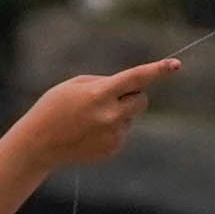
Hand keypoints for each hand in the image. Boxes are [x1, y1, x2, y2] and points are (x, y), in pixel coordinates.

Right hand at [17, 57, 179, 169]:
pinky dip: (111, 130)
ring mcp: (113, 135)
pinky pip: (122, 132)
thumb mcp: (73, 86)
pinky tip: (88, 134)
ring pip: (130, 117)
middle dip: (133, 94)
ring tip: (87, 120)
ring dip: (117, 114)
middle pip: (141, 99)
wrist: (38, 144)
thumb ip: (105, 83)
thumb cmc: (53, 108)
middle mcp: (110, 115)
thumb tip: (132, 88)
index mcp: (99, 94)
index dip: (157, 70)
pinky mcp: (113, 149)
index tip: (176, 64)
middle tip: (110, 97)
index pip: (135, 78)